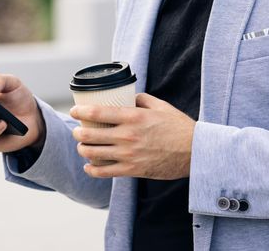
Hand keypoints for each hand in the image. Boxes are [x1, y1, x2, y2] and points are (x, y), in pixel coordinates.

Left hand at [70, 93, 195, 179]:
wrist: (194, 152)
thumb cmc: (179, 127)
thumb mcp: (161, 106)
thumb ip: (141, 99)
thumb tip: (128, 97)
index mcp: (133, 117)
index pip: (98, 113)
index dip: (81, 112)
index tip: (74, 110)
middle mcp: (127, 136)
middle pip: (91, 135)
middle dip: (78, 133)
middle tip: (77, 130)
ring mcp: (129, 155)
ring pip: (94, 154)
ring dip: (83, 149)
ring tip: (82, 146)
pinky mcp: (132, 170)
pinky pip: (105, 172)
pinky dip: (92, 170)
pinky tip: (89, 166)